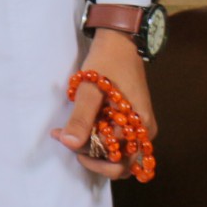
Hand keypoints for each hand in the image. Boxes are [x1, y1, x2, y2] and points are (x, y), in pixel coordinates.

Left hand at [51, 29, 158, 179]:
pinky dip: (101, 142)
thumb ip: (81, 118)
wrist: (121, 42)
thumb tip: (69, 144)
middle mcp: (144, 133)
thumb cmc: (106, 63)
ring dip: (95, 152)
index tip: (62, 137)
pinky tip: (83, 129)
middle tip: (68, 140)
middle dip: (91, 158)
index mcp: (139, 126)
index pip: (113, 158)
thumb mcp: (89, 89)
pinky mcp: (134, 123)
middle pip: (120, 164)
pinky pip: (119, 144)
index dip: (85, 153)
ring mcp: (141, 129)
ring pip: (119, 156)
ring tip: (72, 135)